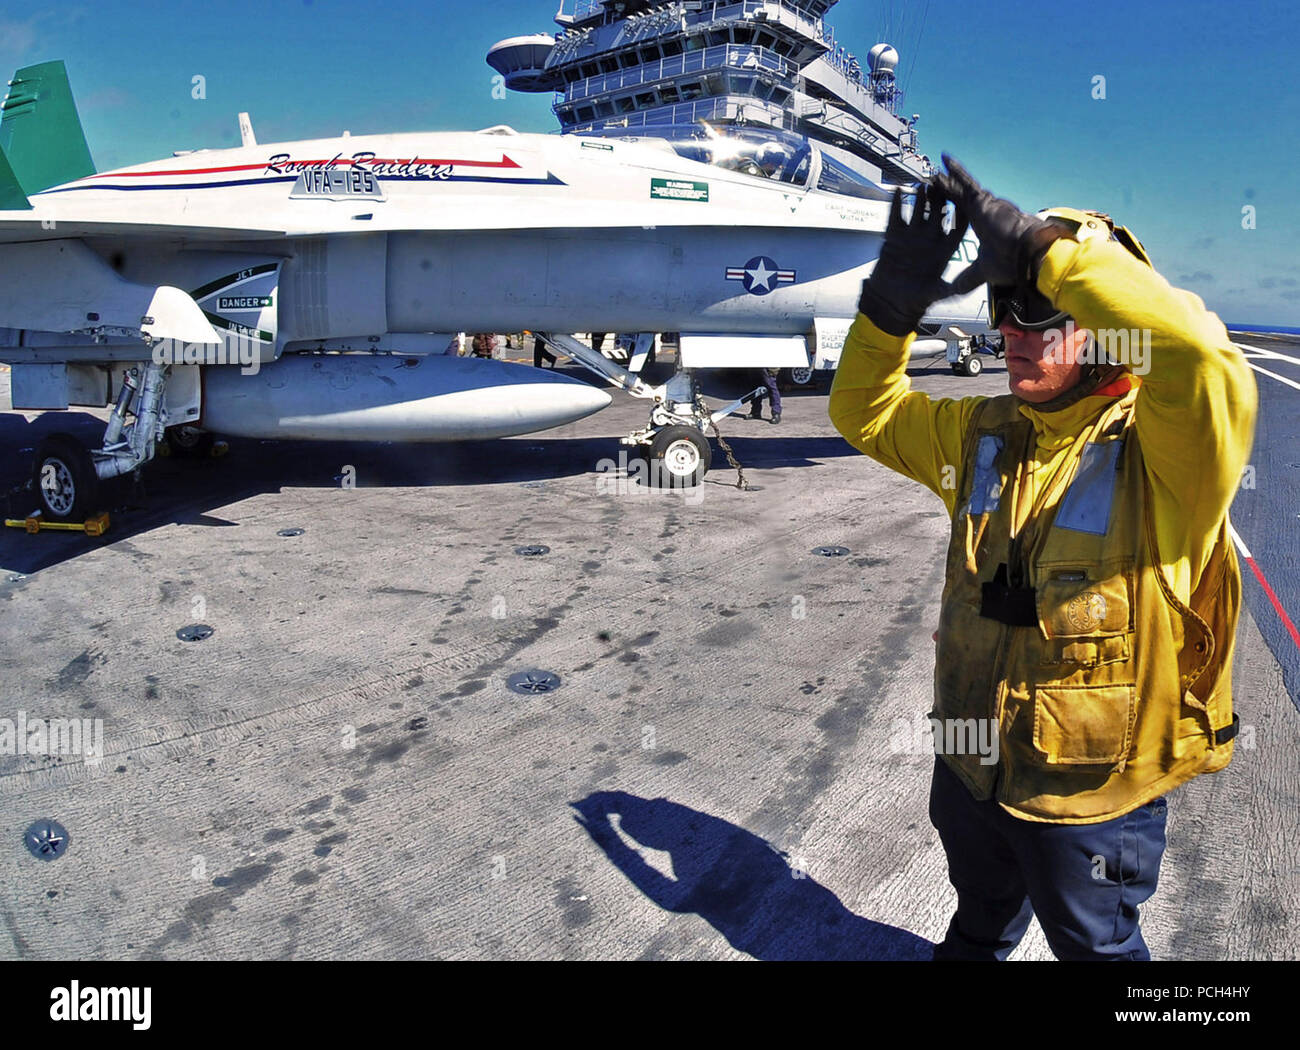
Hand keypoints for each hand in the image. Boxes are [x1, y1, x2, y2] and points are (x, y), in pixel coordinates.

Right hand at [858, 182, 967, 336]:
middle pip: (940, 212)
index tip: (966, 202)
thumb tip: (957, 290)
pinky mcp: (895, 235)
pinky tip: (899, 190)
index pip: (958, 227)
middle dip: (941, 198)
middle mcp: (930, 238)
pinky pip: (897, 215)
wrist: (890, 300)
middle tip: (944, 184)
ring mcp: (913, 235)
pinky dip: (897, 203)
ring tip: (923, 185)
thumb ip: (943, 289)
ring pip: (919, 210)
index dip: (962, 214)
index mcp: (944, 249)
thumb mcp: (932, 293)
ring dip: (921, 197)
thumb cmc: (913, 299)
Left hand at [931, 154, 1068, 293]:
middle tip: (931, 182)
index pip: (963, 214)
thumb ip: (967, 278)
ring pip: (960, 189)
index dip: (951, 208)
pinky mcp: (984, 200)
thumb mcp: (982, 272)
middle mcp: (983, 212)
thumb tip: (954, 291)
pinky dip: (955, 172)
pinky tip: (943, 160)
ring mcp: (984, 204)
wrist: (1028, 255)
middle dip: (945, 191)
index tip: (939, 205)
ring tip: (931, 173)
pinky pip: (966, 183)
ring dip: (945, 181)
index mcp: (982, 227)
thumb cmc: (1010, 263)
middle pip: (959, 199)